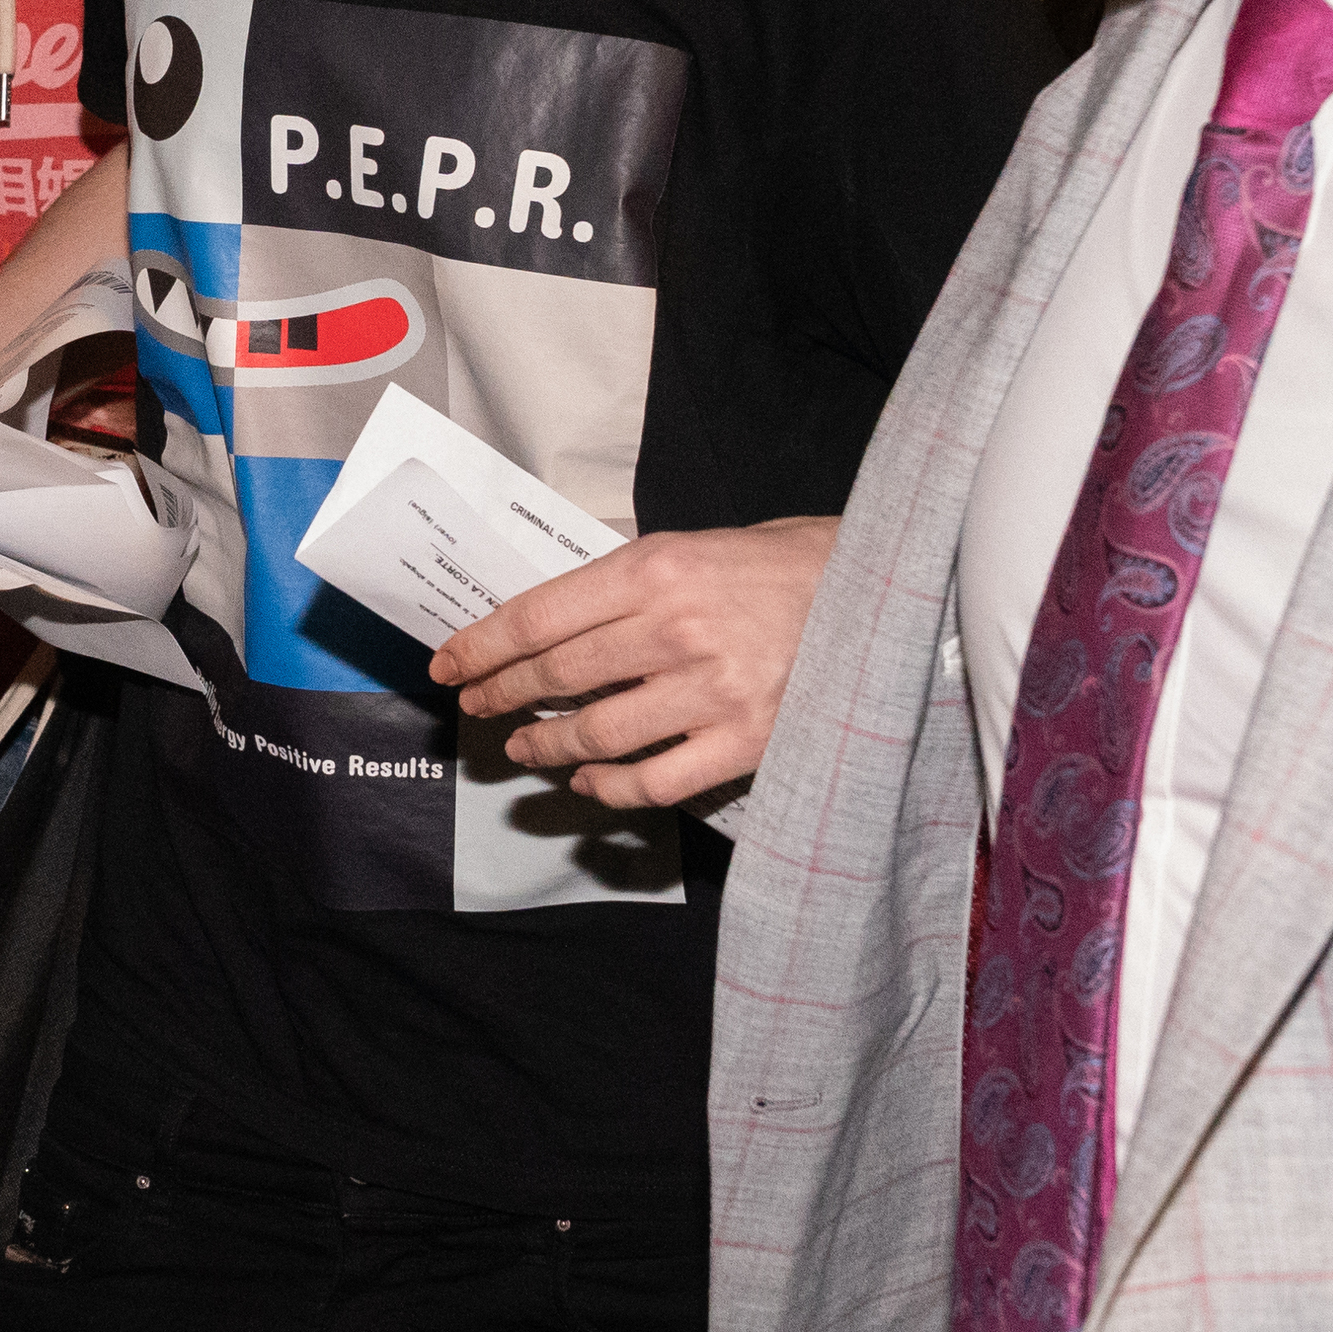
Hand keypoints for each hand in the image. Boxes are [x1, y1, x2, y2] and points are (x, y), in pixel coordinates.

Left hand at [427, 516, 838, 811]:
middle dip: (503, 694)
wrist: (883, 591)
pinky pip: (654, 780)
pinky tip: (589, 781)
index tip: (450, 662)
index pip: (541, 616)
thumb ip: (629, 582)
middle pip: (558, 676)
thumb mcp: (696, 545)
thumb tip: (554, 618)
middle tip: (477, 706)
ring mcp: (710, 692)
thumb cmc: (786, 562)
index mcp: (656, 570)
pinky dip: (610, 786)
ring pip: (597, 734)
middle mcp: (674, 630)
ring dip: (547, 744)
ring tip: (524, 745)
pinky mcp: (744, 742)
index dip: (484, 645)